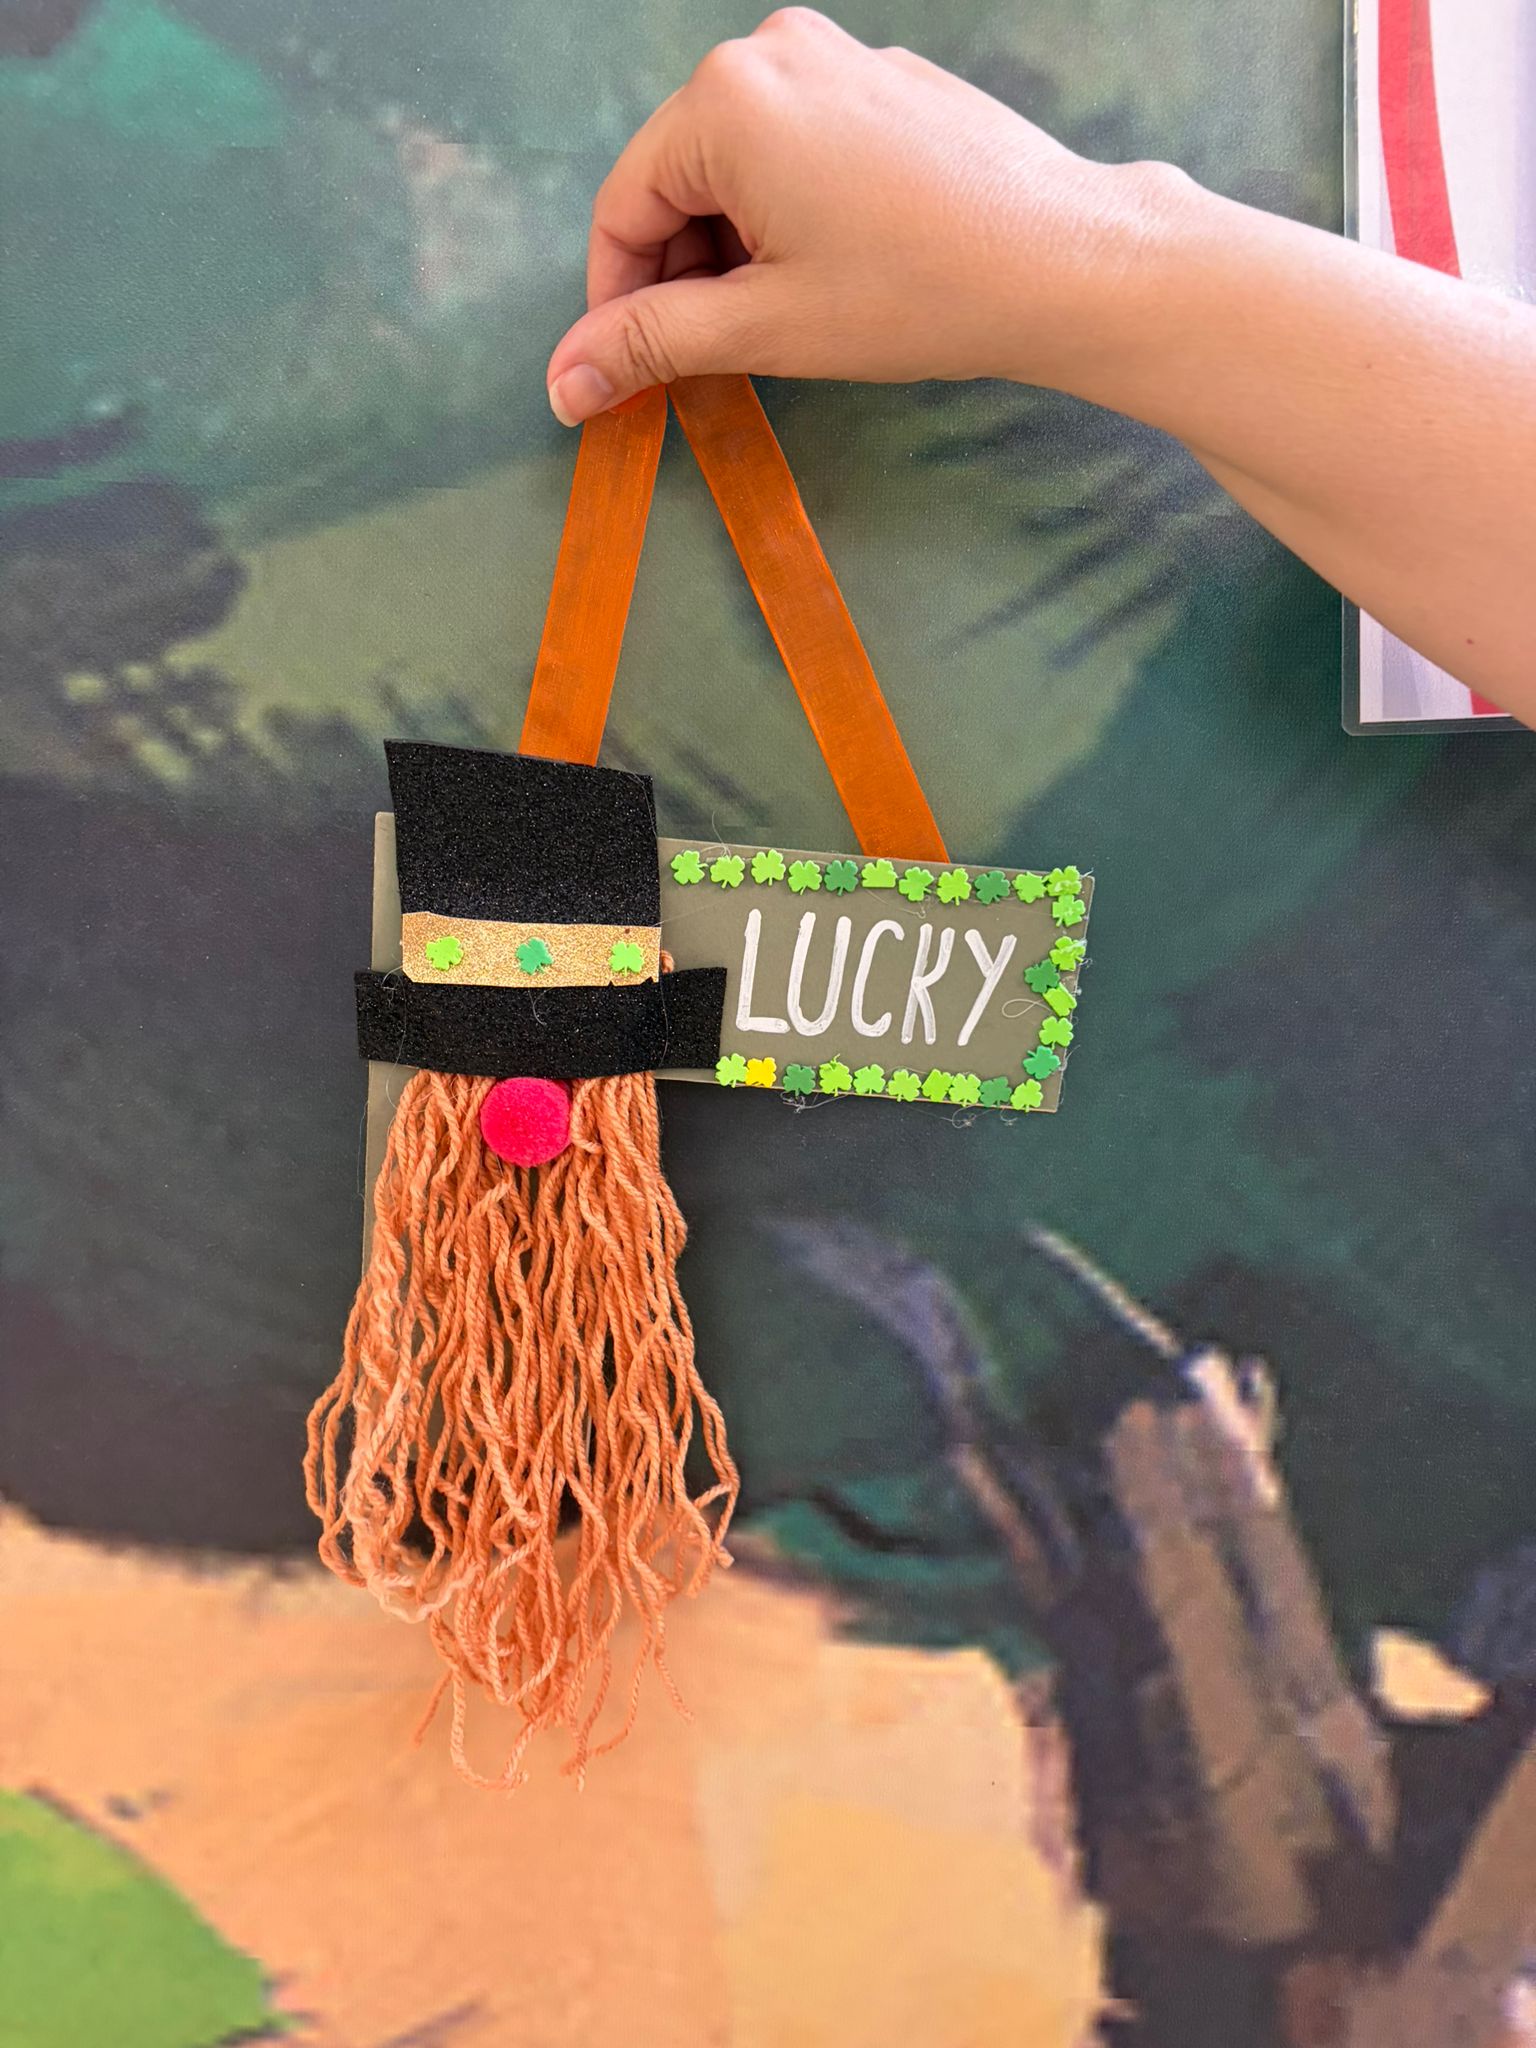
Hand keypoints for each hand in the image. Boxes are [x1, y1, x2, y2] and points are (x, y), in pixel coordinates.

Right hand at [546, 8, 1177, 422]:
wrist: (1064, 263)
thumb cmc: (921, 292)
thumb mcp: (765, 328)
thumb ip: (652, 343)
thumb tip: (565, 380)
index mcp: (724, 101)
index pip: (623, 207)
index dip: (614, 302)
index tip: (623, 371)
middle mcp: (771, 54)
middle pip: (679, 181)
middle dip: (680, 274)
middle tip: (710, 361)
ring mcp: (835, 59)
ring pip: (740, 169)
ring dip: (736, 251)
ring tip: (784, 322)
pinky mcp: (884, 83)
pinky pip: (800, 149)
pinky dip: (790, 216)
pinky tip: (835, 278)